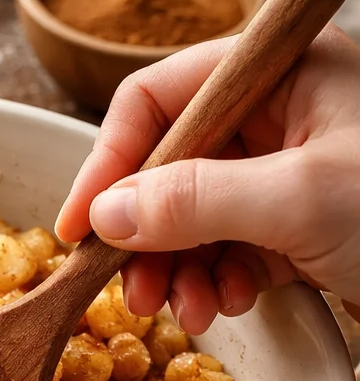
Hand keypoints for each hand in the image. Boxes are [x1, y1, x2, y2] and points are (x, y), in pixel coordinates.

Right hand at [54, 25, 359, 333]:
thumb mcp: (297, 201)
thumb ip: (192, 201)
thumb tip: (105, 215)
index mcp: (280, 70)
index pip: (158, 97)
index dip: (108, 160)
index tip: (77, 227)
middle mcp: (281, 111)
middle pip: (170, 162)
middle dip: (144, 231)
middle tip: (127, 290)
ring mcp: (291, 169)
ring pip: (195, 212)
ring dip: (177, 266)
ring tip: (181, 311)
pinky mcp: (303, 222)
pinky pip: (233, 243)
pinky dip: (219, 278)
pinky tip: (226, 304)